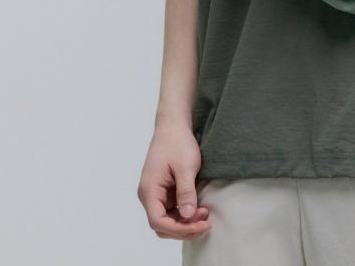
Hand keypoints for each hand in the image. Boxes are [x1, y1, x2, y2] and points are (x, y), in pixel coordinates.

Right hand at [136, 120, 212, 239]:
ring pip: (167, 219)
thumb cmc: (177, 142)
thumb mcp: (186, 167)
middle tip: (205, 223)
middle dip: (184, 228)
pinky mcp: (164, 191)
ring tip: (205, 215)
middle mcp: (149, 195)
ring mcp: (155, 193)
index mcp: (149, 190)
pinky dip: (185, 213)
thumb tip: (187, 216)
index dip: (179, 229)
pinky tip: (199, 208)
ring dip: (185, 222)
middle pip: (162, 225)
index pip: (158, 221)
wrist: (174, 125)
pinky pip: (172, 209)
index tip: (200, 225)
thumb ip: (186, 192)